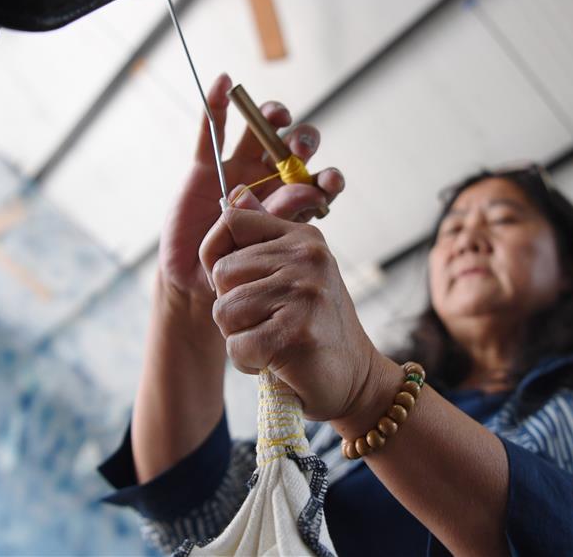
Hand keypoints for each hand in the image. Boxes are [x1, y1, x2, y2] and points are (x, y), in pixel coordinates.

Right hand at [158, 73, 344, 302]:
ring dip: (271, 118)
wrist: (197, 280)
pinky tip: (223, 83)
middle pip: (292, 149)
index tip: (329, 182)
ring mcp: (238, 169)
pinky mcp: (206, 167)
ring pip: (259, 133)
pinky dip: (216, 106)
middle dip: (301, 143)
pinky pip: (211, 131)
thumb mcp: (261, 249)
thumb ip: (282, 217)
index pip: (316, 182)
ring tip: (276, 116)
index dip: (327, 178)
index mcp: (290, 203)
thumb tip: (306, 187)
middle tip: (299, 149)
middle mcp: (269, 180)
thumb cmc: (238, 269)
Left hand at [199, 188, 378, 421]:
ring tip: (272, 341)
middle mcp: (306, 258)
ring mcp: (303, 294)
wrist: (355, 378)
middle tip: (266, 321)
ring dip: (239, 337)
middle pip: (222, 272)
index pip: (232, 221)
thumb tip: (234, 194)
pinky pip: (237, 346)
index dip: (216, 253)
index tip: (233, 282)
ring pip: (224, 311)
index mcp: (303, 238)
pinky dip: (248, 362)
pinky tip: (276, 362)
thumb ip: (262, 238)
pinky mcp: (295, 334)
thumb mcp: (294, 273)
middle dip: (231, 306)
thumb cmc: (314, 327)